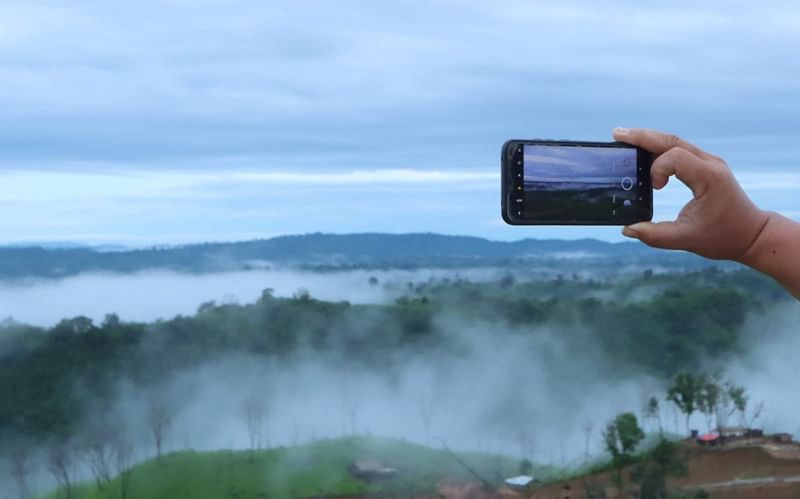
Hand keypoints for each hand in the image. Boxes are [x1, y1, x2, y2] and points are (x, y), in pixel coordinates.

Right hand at [614, 127, 769, 260]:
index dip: (657, 169)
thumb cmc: (722, 237)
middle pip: (672, 140)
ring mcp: (709, 162)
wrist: (751, 235)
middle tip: (617, 134)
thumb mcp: (686, 240)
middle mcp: (710, 163)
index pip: (675, 157)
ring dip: (649, 140)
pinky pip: (679, 151)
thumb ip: (655, 236)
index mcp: (709, 177)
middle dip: (643, 136)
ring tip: (624, 139)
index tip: (654, 188)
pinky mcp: (705, 166)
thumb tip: (627, 229)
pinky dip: (659, 150)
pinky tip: (643, 153)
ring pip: (675, 142)